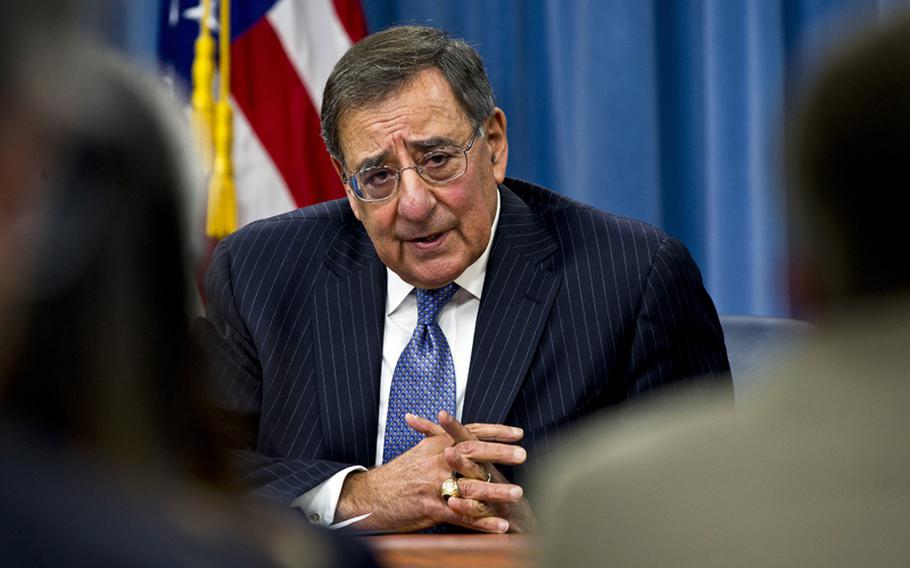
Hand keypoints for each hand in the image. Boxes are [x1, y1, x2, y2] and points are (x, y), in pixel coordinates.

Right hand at [334, 413, 525, 532]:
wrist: (371, 496)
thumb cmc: (399, 474)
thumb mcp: (420, 451)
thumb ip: (440, 437)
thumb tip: (456, 427)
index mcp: (437, 444)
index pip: (471, 432)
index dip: (496, 432)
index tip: (518, 433)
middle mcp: (436, 460)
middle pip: (473, 452)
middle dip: (500, 454)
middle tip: (523, 455)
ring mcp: (433, 484)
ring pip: (470, 485)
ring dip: (496, 491)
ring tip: (519, 494)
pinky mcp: (430, 508)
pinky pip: (461, 515)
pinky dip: (482, 522)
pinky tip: (501, 527)